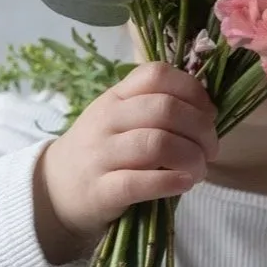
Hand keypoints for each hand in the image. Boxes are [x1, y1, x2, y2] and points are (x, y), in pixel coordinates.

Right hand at [32, 63, 218, 265]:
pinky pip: (140, 182)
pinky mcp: (102, 190)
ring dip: (191, 158)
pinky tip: (184, 183)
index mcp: (115, 97)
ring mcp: (101, 155)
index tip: (208, 113)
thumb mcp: (118, 118)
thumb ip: (153, 108)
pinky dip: (171, 182)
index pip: (157, 75)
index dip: (193, 90)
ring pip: (157, 144)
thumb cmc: (100, 151)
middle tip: (210, 149)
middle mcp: (107, 120)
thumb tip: (208, 113)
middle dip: (201, 129)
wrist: (55, 189)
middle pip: (165, 109)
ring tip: (199, 170)